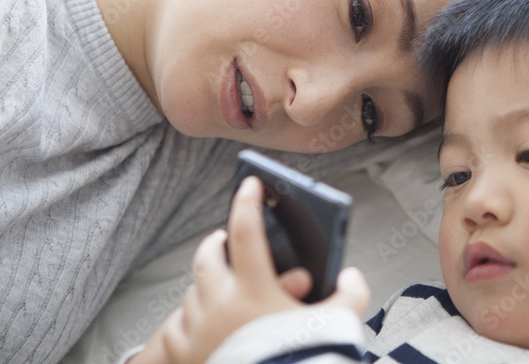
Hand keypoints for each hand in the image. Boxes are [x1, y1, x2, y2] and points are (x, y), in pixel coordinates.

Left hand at [134, 176, 369, 363]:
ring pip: (193, 292)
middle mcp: (220, 303)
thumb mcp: (335, 328)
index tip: (249, 183)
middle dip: (215, 243)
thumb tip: (351, 277)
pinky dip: (188, 322)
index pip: (245, 230)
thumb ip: (351, 297)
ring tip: (219, 290)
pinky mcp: (183, 351)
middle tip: (224, 240)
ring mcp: (198, 326)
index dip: (247, 202)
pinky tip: (200, 326)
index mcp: (255, 290)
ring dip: (205, 287)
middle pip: (207, 256)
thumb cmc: (302, 362)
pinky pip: (177, 327)